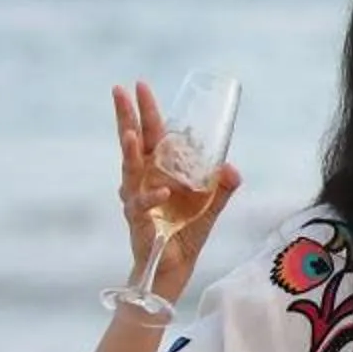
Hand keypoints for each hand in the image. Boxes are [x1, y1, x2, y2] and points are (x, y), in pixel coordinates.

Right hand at [113, 81, 242, 305]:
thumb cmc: (187, 231)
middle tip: (120, 91)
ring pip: (129, 169)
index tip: (140, 86)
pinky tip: (162, 192)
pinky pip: (141, 205)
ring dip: (129, 151)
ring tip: (130, 133)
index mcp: (158, 170)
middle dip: (126, 116)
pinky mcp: (138, 220)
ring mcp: (136, 197)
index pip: (151, 134)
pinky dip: (152, 198)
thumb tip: (232, 168)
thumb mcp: (211, 206)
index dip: (146, 111)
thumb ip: (222, 186)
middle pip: (132, 142)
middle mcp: (142, 179)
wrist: (176, 265)